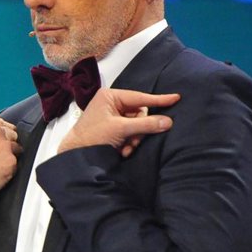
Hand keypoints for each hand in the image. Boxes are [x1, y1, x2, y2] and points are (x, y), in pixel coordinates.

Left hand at [58, 89, 179, 155]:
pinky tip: (122, 150)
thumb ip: (146, 124)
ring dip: (134, 138)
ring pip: (136, 125)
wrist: (76, 155)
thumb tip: (167, 121)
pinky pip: (130, 133)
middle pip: (139, 113)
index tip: (175, 98)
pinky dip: (129, 142)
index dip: (158, 100)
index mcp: (110, 97)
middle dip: (139, 130)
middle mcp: (111, 104)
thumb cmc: (91, 137)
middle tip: (134, 140)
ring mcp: (112, 117)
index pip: (140, 97)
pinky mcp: (112, 130)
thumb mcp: (121, 129)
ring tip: (126, 148)